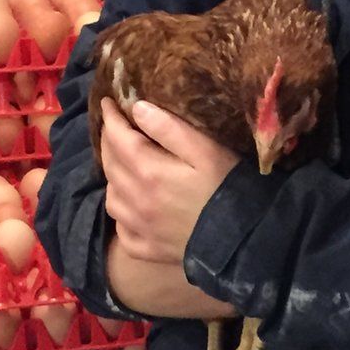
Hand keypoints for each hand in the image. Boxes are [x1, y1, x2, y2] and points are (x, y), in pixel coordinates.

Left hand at [101, 98, 240, 264]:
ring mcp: (138, 227)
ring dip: (112, 174)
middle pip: (110, 165)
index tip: (108, 101)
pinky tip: (131, 203)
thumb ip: (170, 129)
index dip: (111, 118)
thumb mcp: (206, 149)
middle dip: (108, 141)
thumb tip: (138, 108)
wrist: (241, 238)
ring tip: (122, 161)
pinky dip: (120, 209)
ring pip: (111, 195)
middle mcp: (135, 199)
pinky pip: (120, 226)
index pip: (119, 139)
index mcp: (149, 171)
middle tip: (113, 125)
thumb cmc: (227, 185)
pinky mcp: (145, 247)